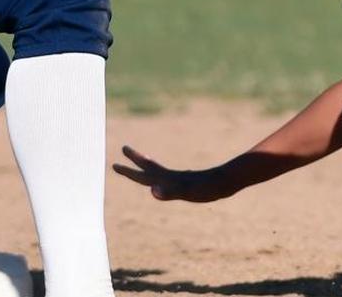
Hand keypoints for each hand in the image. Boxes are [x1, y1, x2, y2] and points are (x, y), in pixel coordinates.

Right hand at [112, 146, 234, 202]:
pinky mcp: (190, 184)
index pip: (144, 172)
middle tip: (123, 148)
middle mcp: (172, 177)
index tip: (114, 162)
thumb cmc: (208, 188)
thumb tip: (152, 191)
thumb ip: (168, 192)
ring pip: (160, 172)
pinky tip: (165, 181)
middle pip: (149, 168)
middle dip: (134, 161)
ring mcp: (181, 179)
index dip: (129, 169)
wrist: (228, 180)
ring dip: (148, 167)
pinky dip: (164, 179)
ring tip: (142, 162)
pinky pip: (172, 180)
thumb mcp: (187, 191)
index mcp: (168, 178)